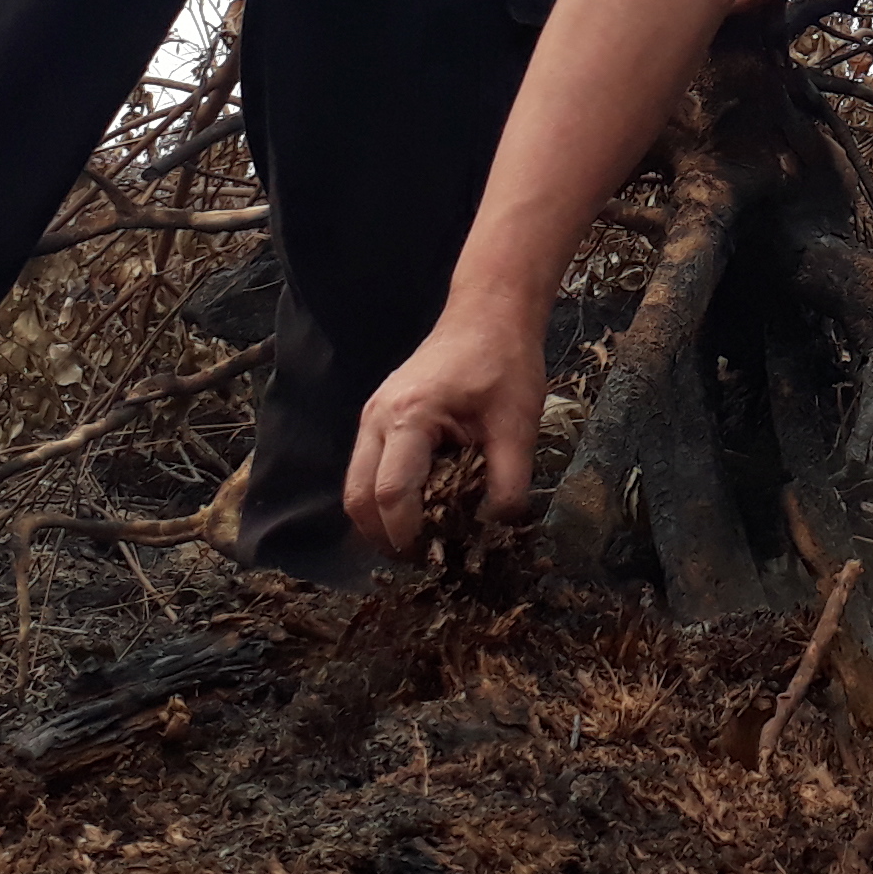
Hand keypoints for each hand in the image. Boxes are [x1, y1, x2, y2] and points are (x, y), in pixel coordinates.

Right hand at [345, 302, 550, 556]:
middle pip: (356, 499)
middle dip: (385, 538)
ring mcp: (371, 418)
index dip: (408, 536)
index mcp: (409, 417)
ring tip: (424, 540)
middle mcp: (376, 418)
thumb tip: (498, 531)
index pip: (390, 495)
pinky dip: (384, 499)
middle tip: (426, 559)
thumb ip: (509, 483)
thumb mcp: (518, 425)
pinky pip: (366, 471)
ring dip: (381, 521)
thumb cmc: (505, 363)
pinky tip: (421, 508)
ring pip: (354, 488)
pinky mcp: (378, 420)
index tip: (438, 558)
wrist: (489, 314)